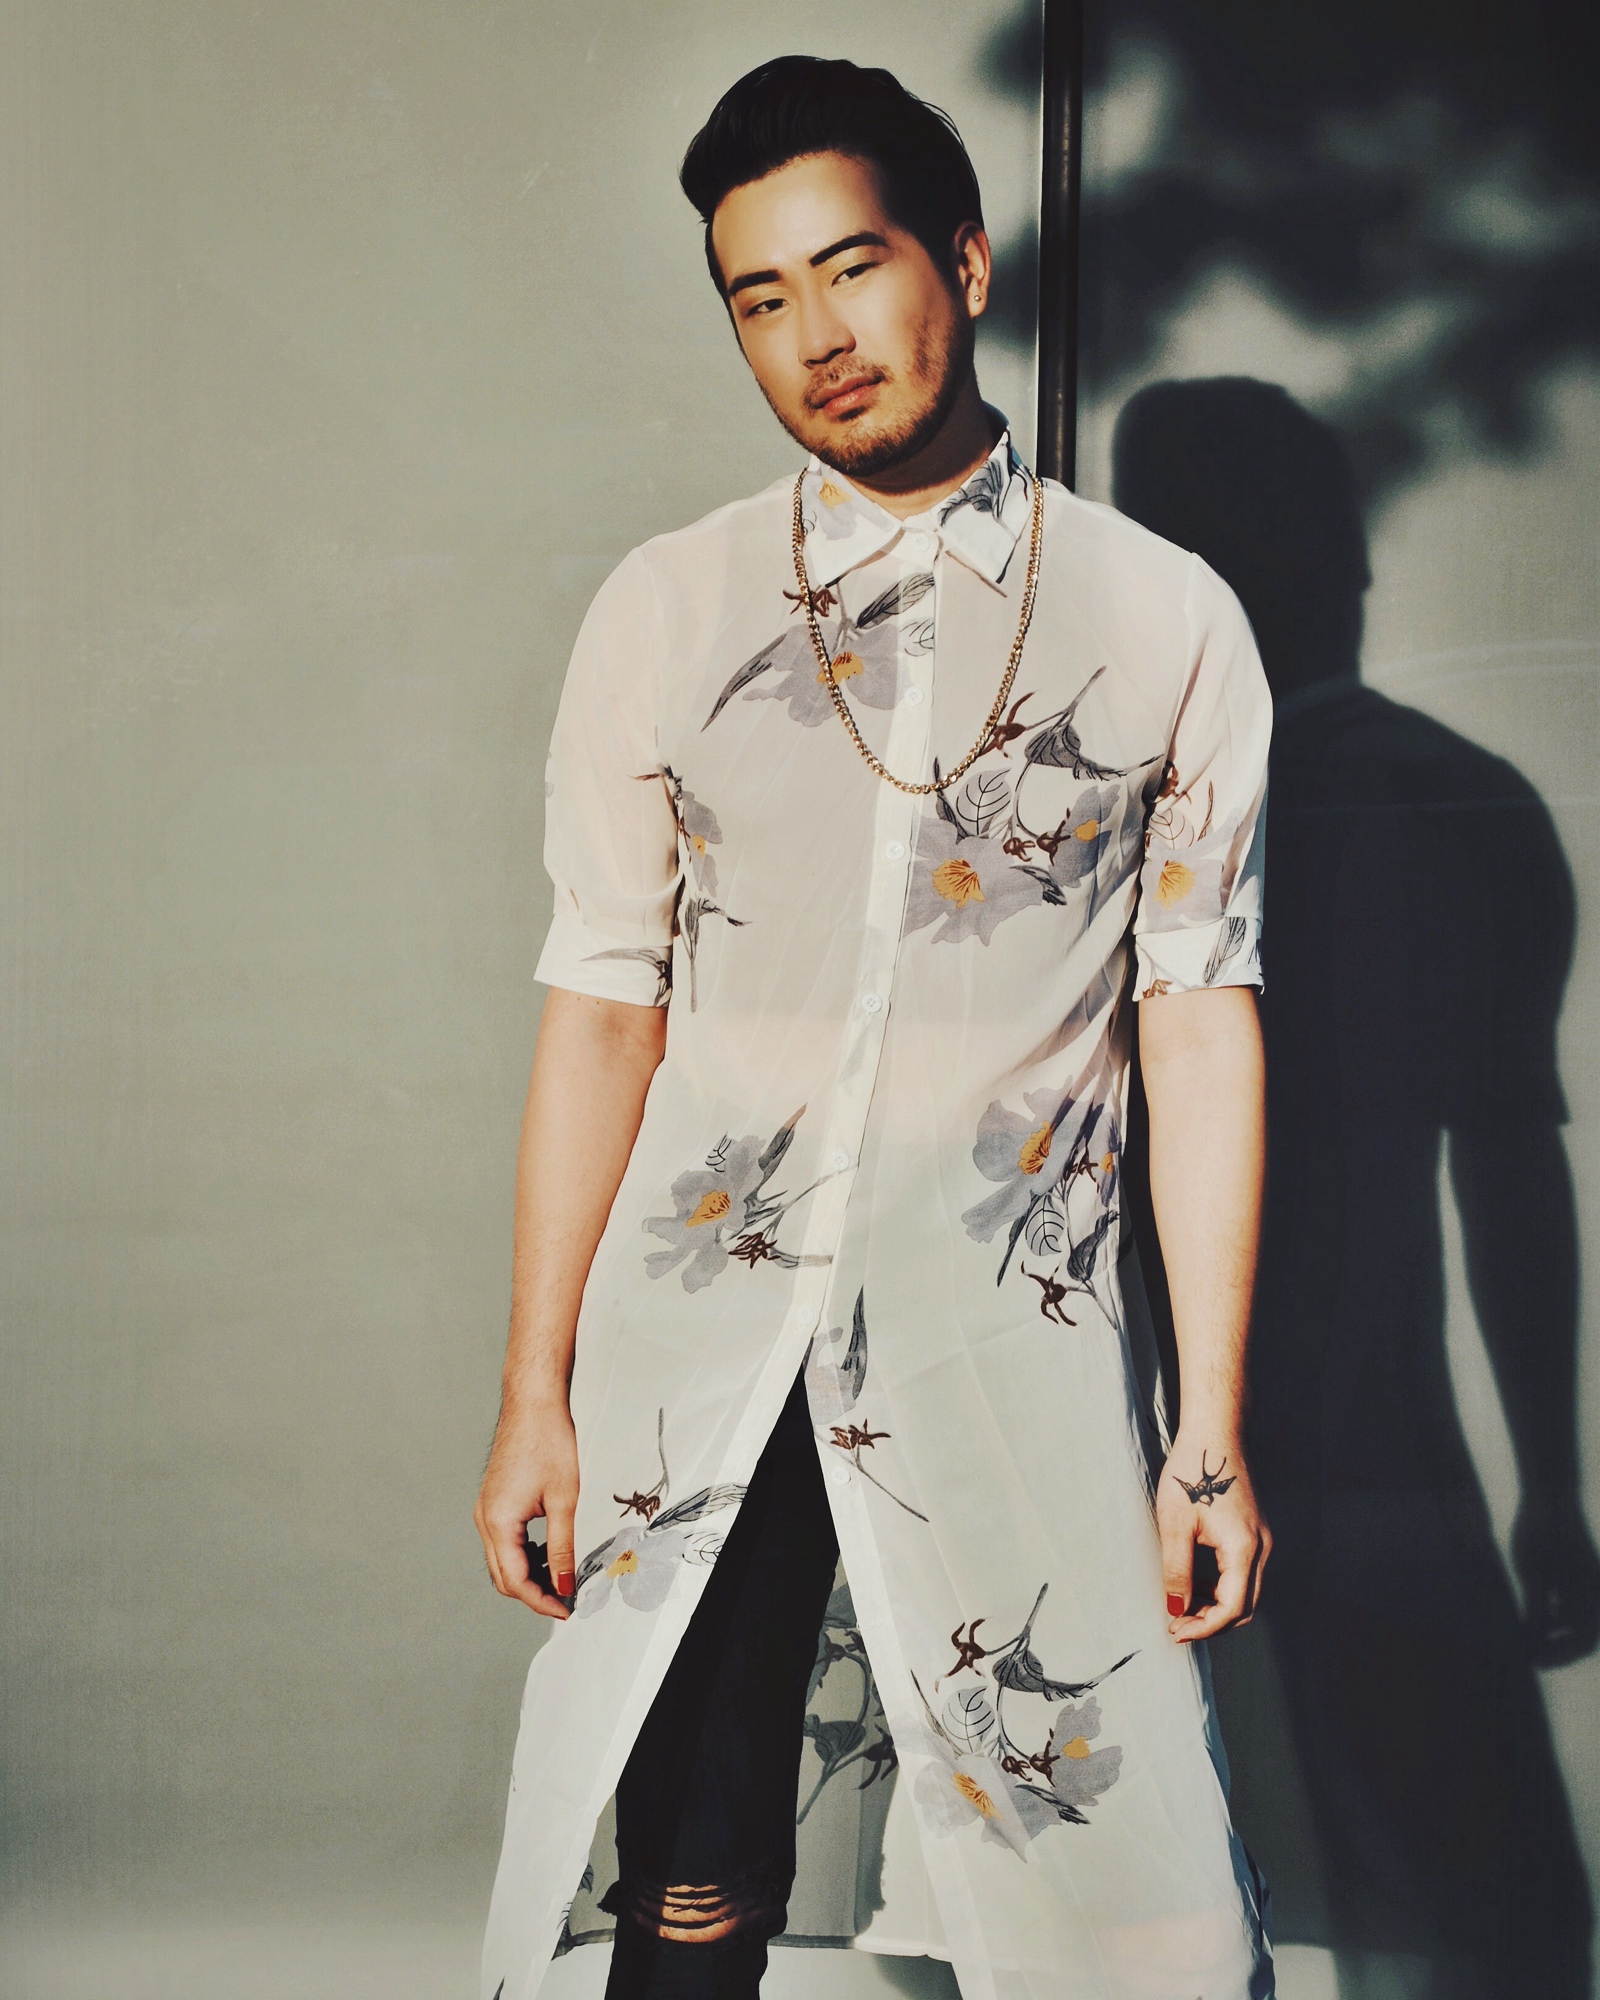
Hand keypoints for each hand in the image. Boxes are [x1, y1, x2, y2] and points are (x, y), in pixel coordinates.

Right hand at [475, 1394, 579, 1619]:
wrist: (533, 1403)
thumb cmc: (548, 1441)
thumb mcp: (564, 1500)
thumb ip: (562, 1548)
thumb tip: (564, 1585)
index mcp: (499, 1523)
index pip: (516, 1581)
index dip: (541, 1601)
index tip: (566, 1610)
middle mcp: (485, 1519)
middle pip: (503, 1577)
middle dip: (533, 1593)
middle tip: (566, 1598)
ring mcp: (486, 1510)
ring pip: (502, 1561)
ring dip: (528, 1574)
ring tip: (561, 1574)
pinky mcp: (493, 1502)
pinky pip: (503, 1541)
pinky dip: (523, 1554)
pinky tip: (548, 1549)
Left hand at [1157, 1431, 1269, 1642]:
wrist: (1214, 1434)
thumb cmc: (1191, 1473)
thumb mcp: (1175, 1525)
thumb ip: (1178, 1572)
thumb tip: (1177, 1611)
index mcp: (1244, 1549)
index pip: (1231, 1608)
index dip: (1204, 1628)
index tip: (1176, 1632)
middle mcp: (1261, 1548)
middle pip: (1245, 1605)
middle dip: (1212, 1622)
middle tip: (1179, 1626)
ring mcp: (1262, 1539)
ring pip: (1246, 1590)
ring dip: (1218, 1605)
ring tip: (1183, 1604)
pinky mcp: (1255, 1530)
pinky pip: (1244, 1571)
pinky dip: (1223, 1585)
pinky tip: (1196, 1579)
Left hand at [1513, 1497, 1599, 1667]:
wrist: (1550, 1493)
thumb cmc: (1539, 1530)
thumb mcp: (1531, 1572)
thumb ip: (1535, 1609)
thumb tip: (1530, 1642)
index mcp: (1590, 1594)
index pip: (1582, 1642)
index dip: (1558, 1656)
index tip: (1532, 1661)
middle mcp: (1595, 1591)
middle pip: (1583, 1636)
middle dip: (1559, 1650)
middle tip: (1529, 1657)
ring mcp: (1589, 1582)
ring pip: (1578, 1621)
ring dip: (1558, 1633)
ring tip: (1527, 1638)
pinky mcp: (1579, 1573)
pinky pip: (1573, 1604)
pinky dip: (1557, 1615)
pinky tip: (1533, 1614)